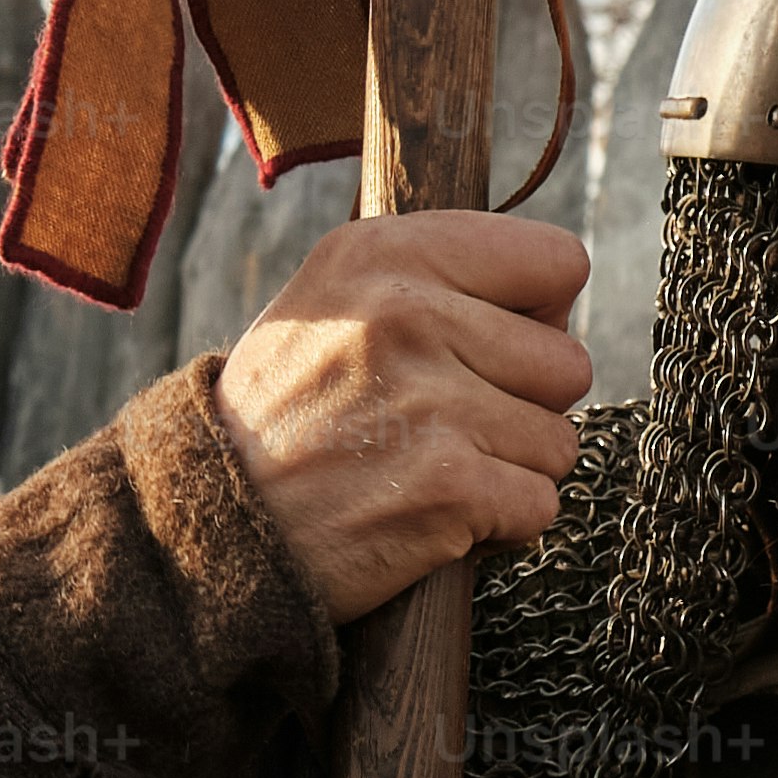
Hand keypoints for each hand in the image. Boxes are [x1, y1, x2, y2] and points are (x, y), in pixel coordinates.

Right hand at [213, 213, 593, 623]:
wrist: (208, 524)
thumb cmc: (295, 413)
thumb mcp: (339, 304)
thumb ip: (442, 279)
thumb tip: (561, 288)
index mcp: (384, 253)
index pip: (560, 262)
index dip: (538, 316)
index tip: (482, 345)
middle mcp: (404, 313)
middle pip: (569, 364)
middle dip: (521, 406)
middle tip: (436, 424)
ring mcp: (428, 401)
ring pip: (557, 441)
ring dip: (507, 469)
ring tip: (422, 467)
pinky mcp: (446, 485)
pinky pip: (540, 504)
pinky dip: (498, 524)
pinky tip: (429, 513)